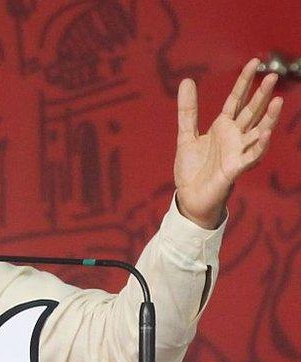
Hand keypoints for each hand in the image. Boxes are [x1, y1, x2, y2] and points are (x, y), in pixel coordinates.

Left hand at [174, 58, 282, 228]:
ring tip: (277, 100)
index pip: (237, 100)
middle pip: (251, 112)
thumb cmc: (192, 169)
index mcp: (223, 127)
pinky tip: (265, 132)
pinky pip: (251, 155)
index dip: (245, 82)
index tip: (255, 62)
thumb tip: (186, 80)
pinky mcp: (235, 168)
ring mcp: (237, 152)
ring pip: (258, 131)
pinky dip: (259, 144)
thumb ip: (188, 111)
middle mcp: (234, 137)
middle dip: (261, 95)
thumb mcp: (186, 136)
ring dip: (268, 118)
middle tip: (272, 75)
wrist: (190, 197)